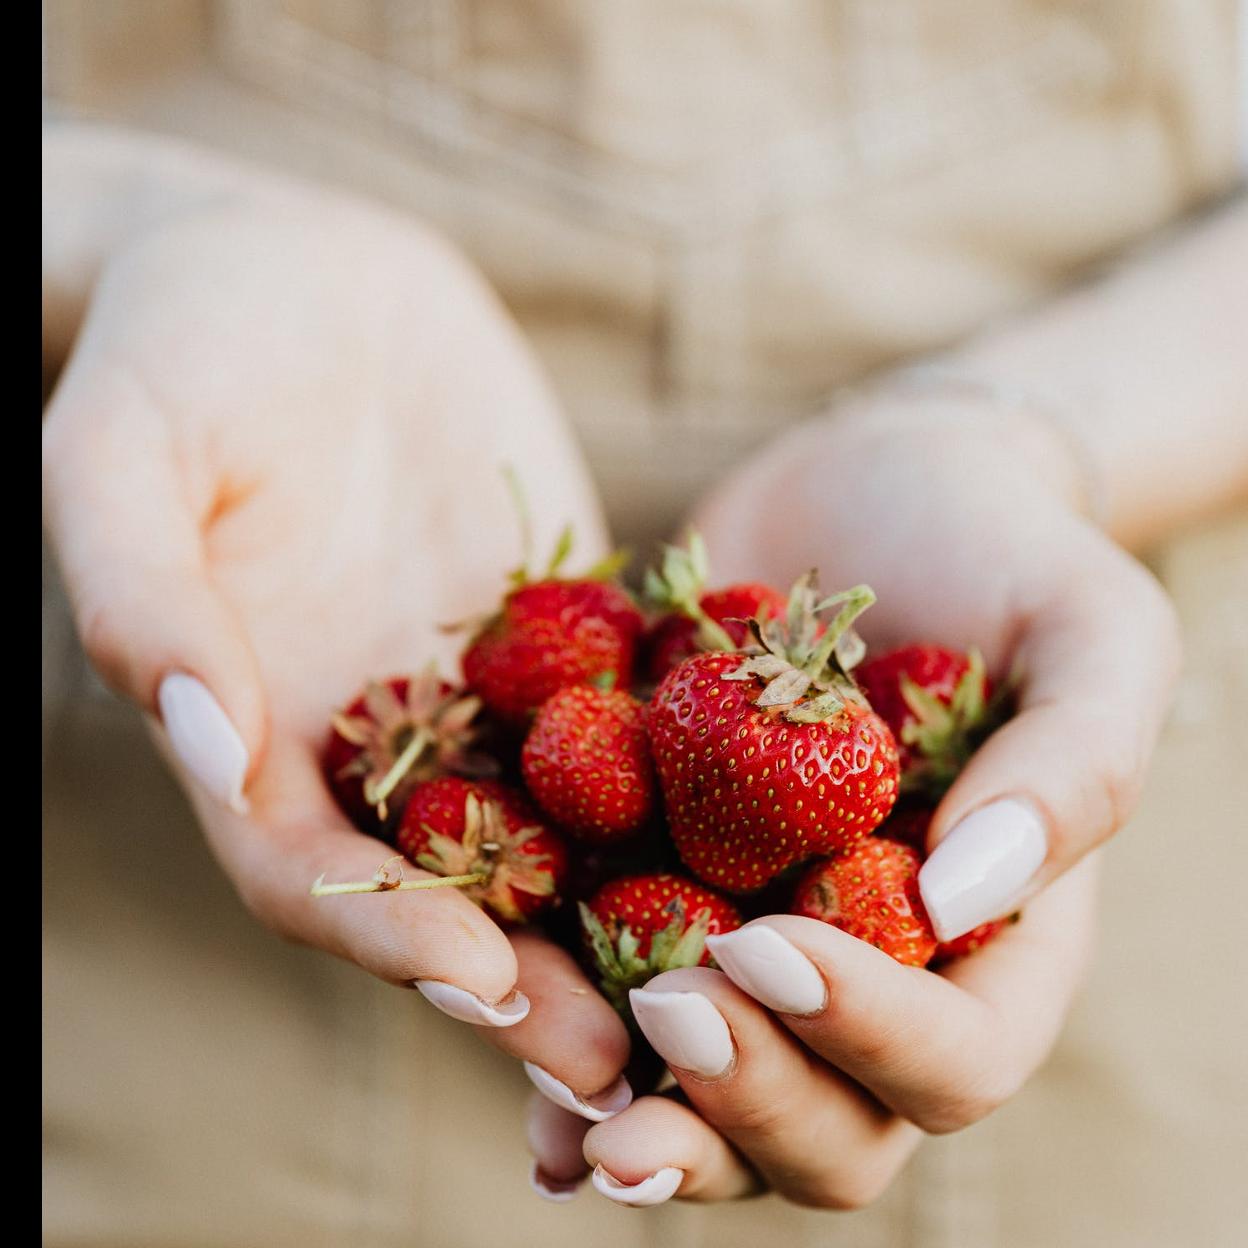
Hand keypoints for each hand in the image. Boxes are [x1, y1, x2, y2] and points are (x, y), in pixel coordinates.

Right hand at [42, 129, 630, 1110]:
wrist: (303, 269)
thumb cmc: (187, 343)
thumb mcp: (127, 452)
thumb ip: (146, 600)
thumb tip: (207, 742)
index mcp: (259, 728)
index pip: (310, 872)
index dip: (381, 935)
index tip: (471, 984)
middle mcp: (374, 735)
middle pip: (446, 889)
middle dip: (525, 977)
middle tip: (626, 1060)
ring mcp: (478, 688)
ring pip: (554, 829)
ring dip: (621, 914)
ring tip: (720, 988)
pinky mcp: (565, 629)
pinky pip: (632, 712)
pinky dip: (695, 774)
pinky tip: (785, 821)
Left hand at [526, 399, 1179, 1205]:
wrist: (854, 495)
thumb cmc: (998, 551)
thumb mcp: (1085, 629)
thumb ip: (1070, 766)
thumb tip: (961, 907)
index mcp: (991, 947)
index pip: (953, 1057)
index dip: (866, 1034)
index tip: (769, 944)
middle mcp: (869, 976)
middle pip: (825, 1127)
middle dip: (745, 1095)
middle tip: (668, 1007)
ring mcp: (754, 941)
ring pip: (704, 1094)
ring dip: (636, 1106)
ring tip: (564, 1076)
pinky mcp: (655, 887)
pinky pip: (602, 989)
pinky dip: (552, 1028)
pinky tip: (491, 1007)